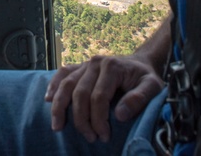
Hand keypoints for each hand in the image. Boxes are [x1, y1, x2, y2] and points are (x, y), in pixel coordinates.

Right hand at [44, 54, 164, 142]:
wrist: (139, 63)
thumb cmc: (145, 77)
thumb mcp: (152, 86)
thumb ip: (139, 98)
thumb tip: (119, 115)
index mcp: (112, 67)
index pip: (98, 97)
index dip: (98, 119)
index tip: (104, 136)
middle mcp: (95, 62)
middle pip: (79, 93)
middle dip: (81, 119)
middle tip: (90, 137)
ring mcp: (85, 63)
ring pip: (66, 84)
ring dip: (59, 107)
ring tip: (57, 126)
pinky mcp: (79, 66)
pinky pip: (62, 74)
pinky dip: (53, 86)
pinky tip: (48, 99)